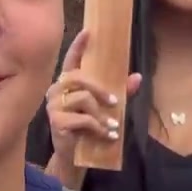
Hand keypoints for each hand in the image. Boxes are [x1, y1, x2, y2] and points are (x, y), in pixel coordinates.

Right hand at [45, 31, 141, 168]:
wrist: (74, 158)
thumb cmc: (88, 130)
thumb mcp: (105, 109)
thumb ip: (120, 92)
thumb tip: (137, 77)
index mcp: (67, 84)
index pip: (71, 60)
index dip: (78, 46)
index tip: (88, 32)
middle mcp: (56, 90)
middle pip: (78, 77)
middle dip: (100, 89)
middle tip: (115, 102)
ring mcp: (54, 105)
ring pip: (83, 98)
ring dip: (102, 114)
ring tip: (112, 126)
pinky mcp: (56, 121)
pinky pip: (83, 118)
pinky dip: (98, 127)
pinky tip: (106, 135)